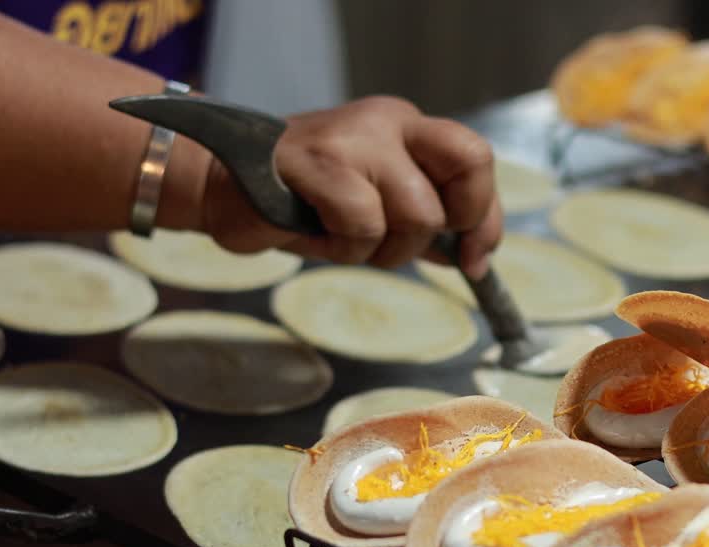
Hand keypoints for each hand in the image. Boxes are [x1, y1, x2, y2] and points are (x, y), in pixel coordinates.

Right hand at [199, 96, 502, 277]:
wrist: (223, 187)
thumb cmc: (302, 203)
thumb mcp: (376, 209)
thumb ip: (425, 223)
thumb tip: (474, 256)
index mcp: (408, 129)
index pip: (475, 161)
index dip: (486, 218)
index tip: (474, 261)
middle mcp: (389, 122)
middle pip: (470, 163)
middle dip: (452, 224)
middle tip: (413, 249)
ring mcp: (355, 138)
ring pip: (417, 213)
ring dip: (385, 251)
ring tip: (343, 241)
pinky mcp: (320, 162)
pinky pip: (365, 224)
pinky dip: (346, 249)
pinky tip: (315, 236)